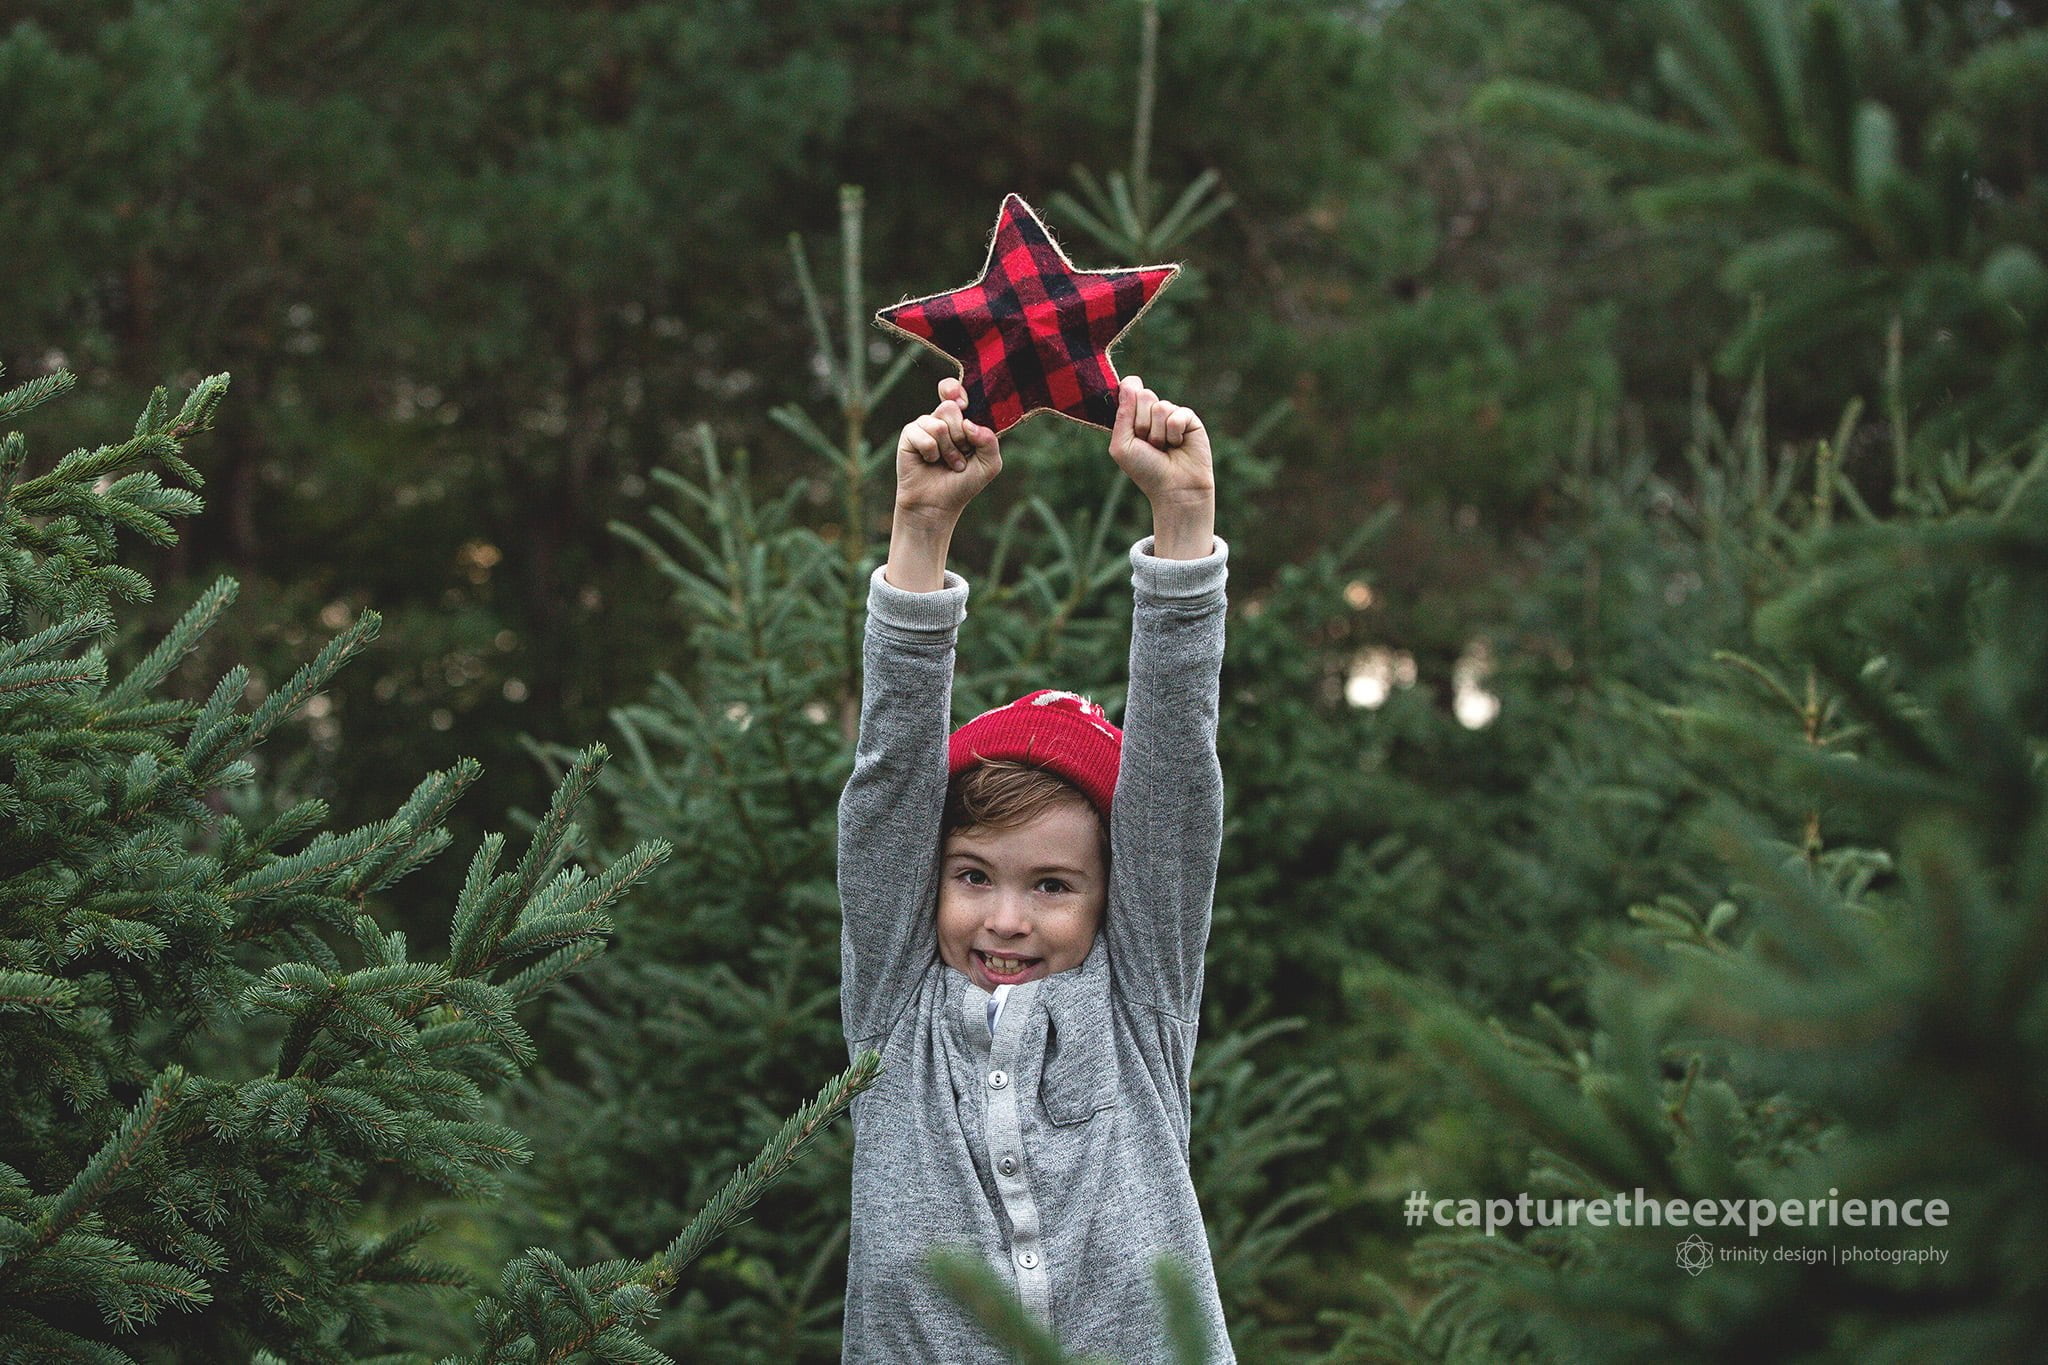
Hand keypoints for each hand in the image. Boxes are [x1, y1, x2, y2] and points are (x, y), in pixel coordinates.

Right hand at [895, 377, 1001, 526]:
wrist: (937, 504)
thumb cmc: (963, 484)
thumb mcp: (989, 464)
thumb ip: (990, 441)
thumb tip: (969, 424)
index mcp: (961, 420)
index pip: (956, 393)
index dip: (956, 391)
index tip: (963, 403)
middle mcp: (941, 420)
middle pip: (951, 408)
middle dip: (960, 436)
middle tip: (961, 454)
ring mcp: (924, 426)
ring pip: (939, 424)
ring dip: (948, 450)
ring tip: (948, 463)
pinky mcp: (909, 435)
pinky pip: (924, 435)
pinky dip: (931, 452)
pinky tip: (929, 462)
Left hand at [1109, 375, 1215, 559]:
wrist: (1174, 488)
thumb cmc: (1145, 470)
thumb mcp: (1122, 445)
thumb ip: (1122, 414)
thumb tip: (1131, 382)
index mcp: (1132, 415)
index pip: (1128, 389)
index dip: (1128, 403)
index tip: (1131, 428)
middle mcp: (1152, 412)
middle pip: (1144, 395)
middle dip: (1142, 424)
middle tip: (1149, 445)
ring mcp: (1171, 414)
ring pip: (1160, 406)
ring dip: (1158, 433)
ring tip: (1164, 448)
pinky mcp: (1189, 419)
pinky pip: (1177, 414)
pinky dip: (1174, 433)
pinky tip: (1178, 444)